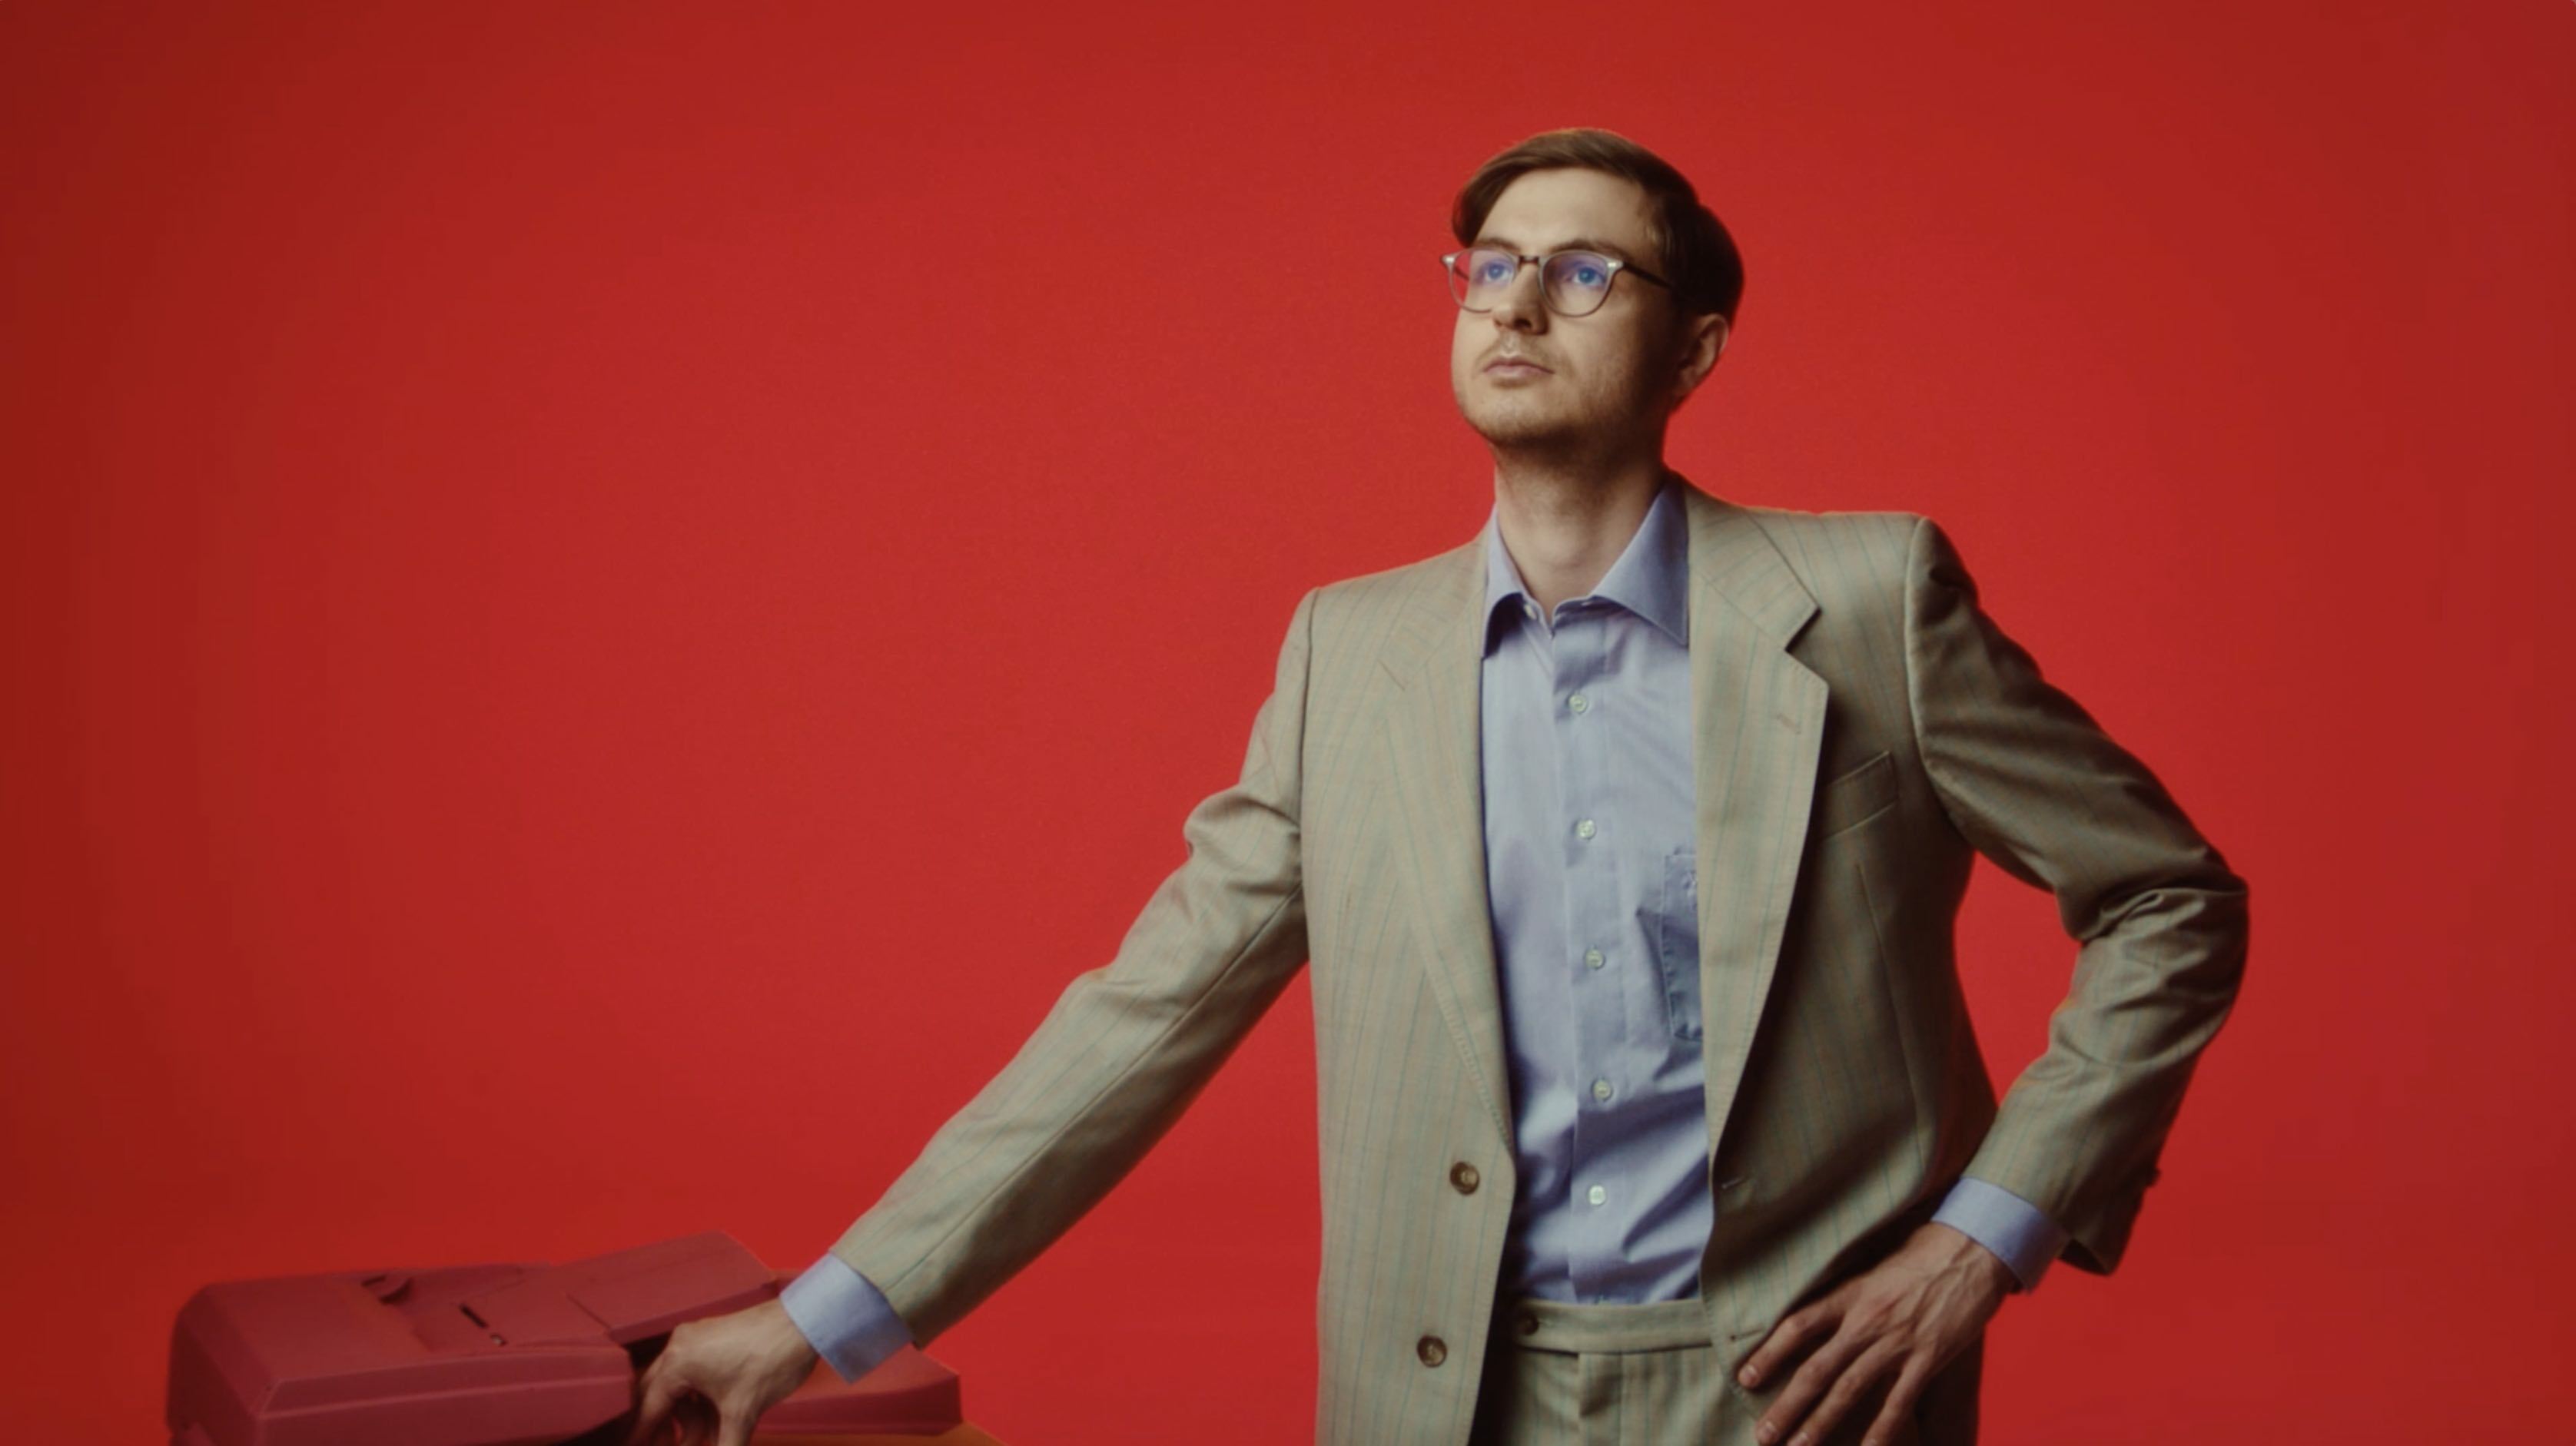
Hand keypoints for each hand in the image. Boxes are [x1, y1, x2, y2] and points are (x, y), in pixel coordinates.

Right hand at [623, 1297, 822, 1445]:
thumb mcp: (743, 1414)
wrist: (807, 1323)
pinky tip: (715, 1423)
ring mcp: (697, 1339)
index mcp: (678, 1362)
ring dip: (687, 1418)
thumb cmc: (772, 1360)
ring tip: (703, 1441)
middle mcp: (680, 1346)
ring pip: (678, 1387)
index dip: (640, 1436)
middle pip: (656, 1396)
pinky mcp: (713, 1337)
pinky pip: (695, 1374)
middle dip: (662, 1429)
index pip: (647, 1409)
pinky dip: (701, 1401)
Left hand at [1733, 1222, 2012, 1445]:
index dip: (1769, 1354)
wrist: (1971, 1251)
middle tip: (1764, 1435)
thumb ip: (1848, 1295)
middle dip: (1788, 1407)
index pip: (1797, 1327)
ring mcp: (1896, 1344)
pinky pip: (1899, 1403)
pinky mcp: (1927, 1360)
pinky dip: (1881, 1432)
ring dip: (1821, 1424)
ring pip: (1849, 1392)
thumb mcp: (1873, 1267)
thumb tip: (1819, 1316)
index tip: (1746, 1377)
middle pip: (1816, 1370)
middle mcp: (1865, 1322)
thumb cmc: (1922, 1253)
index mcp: (1849, 1295)